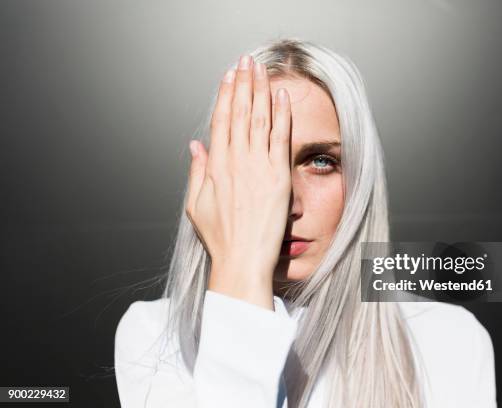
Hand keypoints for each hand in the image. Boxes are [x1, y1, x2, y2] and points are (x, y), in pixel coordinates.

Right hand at [185, 55, 291, 309]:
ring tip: (262, 70)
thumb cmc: (220, 238)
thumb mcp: (196, 205)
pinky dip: (282, 115)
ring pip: (260, 120)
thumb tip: (195, 145)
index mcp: (215, 167)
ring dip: (261, 91)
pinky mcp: (279, 178)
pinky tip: (282, 97)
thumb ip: (196, 172)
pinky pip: (280, 139)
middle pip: (240, 113)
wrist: (242, 261)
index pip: (221, 121)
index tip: (229, 76)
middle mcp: (236, 162)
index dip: (225, 95)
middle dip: (243, 84)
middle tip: (246, 61)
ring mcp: (258, 168)